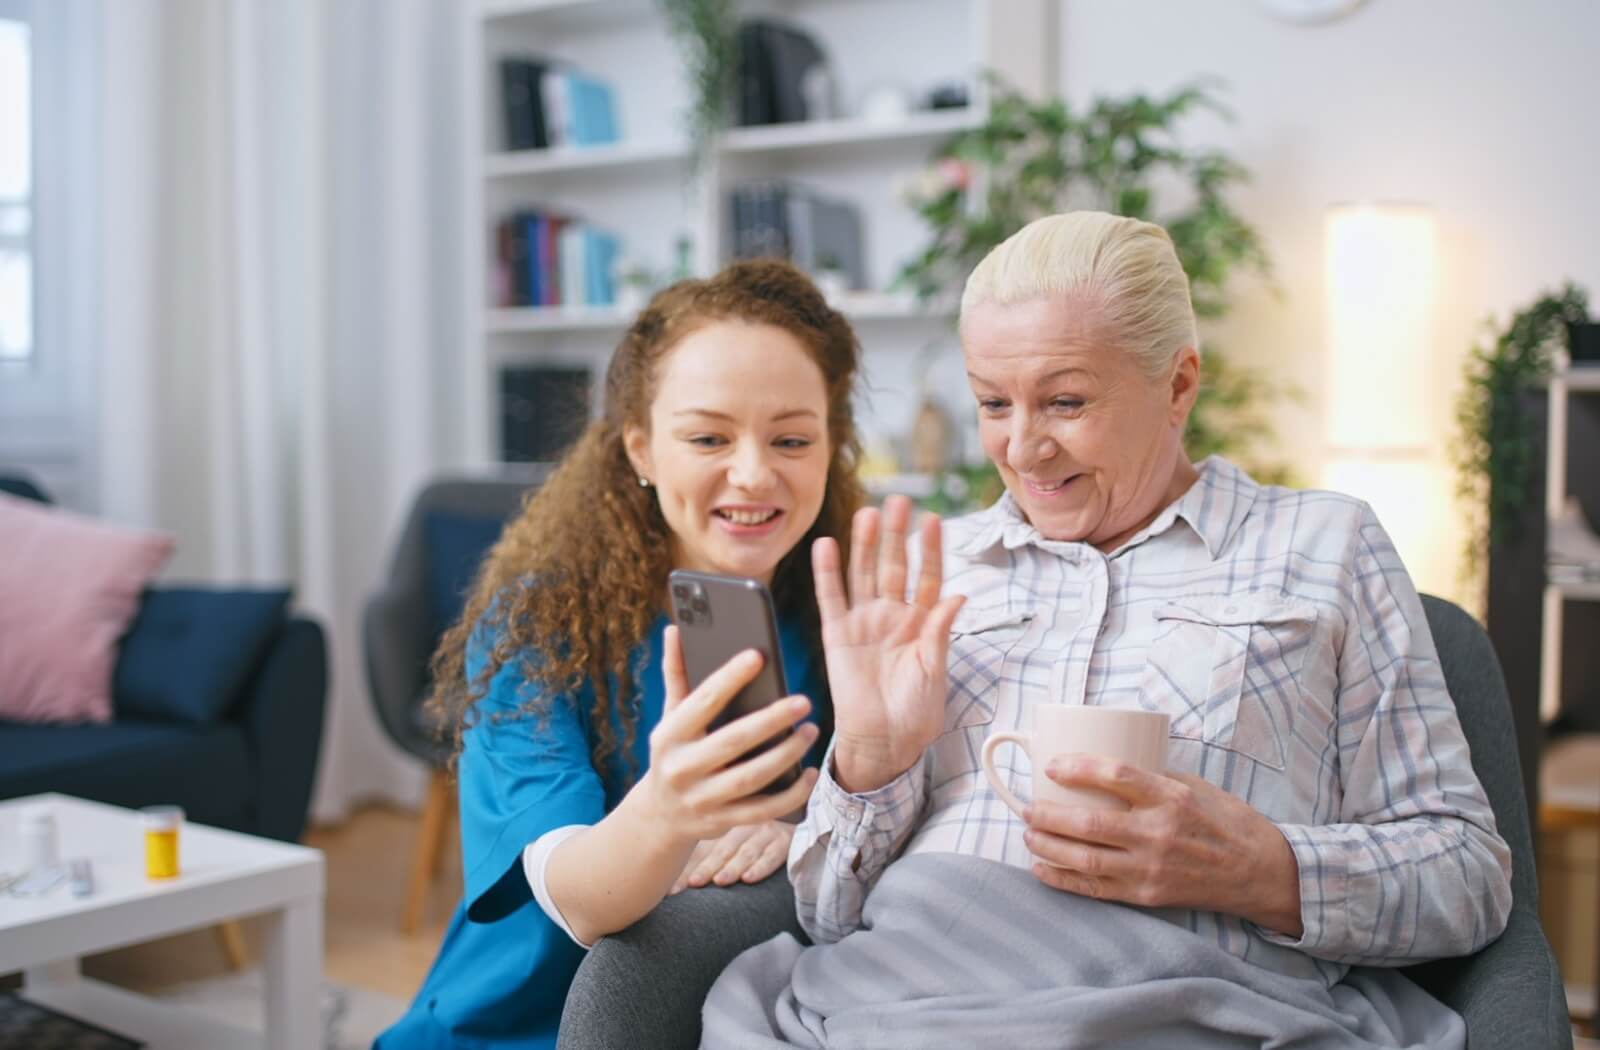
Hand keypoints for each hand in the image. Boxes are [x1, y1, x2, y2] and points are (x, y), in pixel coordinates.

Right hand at [639, 627, 819, 843]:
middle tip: (803, 701)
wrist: (660, 815)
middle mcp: (682, 768)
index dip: (730, 677)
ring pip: (751, 778)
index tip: (758, 655)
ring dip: (786, 755)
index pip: (703, 701)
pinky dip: (790, 795)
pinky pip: (762, 811)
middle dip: (771, 720)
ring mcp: (702, 799)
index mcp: (670, 734)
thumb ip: (676, 674)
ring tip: (810, 731)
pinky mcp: (721, 821)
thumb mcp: (669, 715)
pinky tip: (810, 773)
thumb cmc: (675, 751)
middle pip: (733, 741)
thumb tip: (675, 629)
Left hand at [668, 821, 795, 893]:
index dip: (686, 869)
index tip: (671, 891)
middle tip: (692, 883)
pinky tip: (750, 878)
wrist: (797, 829)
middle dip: (706, 867)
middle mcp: (742, 827)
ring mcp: (765, 832)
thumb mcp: (729, 846)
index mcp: (724, 828)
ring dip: (733, 866)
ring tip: (720, 881)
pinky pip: (773, 855)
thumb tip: (672, 888)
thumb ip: (704, 860)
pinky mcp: (785, 842)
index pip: (701, 849)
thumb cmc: (754, 843)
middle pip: (721, 848)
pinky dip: (761, 866)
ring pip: (746, 851)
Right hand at [812, 496, 965, 792]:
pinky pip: (831, 598)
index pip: (927, 577)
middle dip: (896, 535)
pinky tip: (827, 545)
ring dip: (864, 544)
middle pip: (893, 566)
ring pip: (863, 574)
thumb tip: (958, 596)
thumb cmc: (916, 711)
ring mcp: (863, 623)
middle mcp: (892, 616)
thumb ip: (941, 631)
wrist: (884, 742)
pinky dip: (828, 572)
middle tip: (898, 501)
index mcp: (921, 623)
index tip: (934, 520)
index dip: (930, 549)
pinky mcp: (837, 636)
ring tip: (868, 513)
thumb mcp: (936, 670)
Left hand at [1020, 755, 1303, 937]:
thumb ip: (1153, 778)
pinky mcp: (1148, 895)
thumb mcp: (1196, 787)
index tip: (1051, 766)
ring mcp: (1151, 868)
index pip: (1115, 775)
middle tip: (1027, 807)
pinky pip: (1095, 889)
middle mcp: (1158, 833)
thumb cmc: (1229, 822)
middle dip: (1047, 815)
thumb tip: (1108, 767)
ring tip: (1029, 834)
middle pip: (1088, 822)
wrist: (1261, 873)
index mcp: (1171, 797)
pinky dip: (1062, 879)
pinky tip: (1041, 868)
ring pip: (1084, 859)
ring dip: (1047, 847)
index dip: (1076, 768)